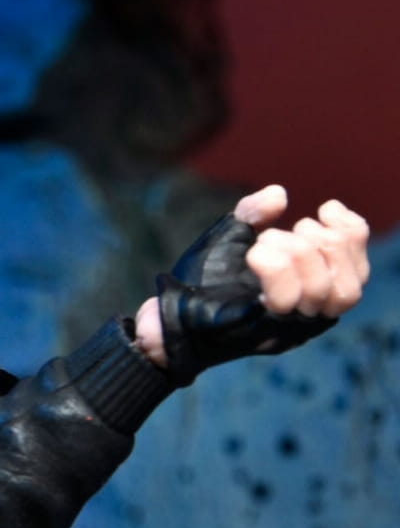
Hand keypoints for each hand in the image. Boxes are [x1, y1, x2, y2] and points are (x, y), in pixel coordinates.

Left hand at [133, 185, 369, 375]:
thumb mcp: (231, 236)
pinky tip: (254, 254)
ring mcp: (285, 329)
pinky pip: (286, 299)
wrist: (169, 310)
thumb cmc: (203, 278)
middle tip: (286, 231)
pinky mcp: (261, 332)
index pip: (359, 273)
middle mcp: (306, 319)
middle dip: (322, 245)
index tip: (325, 208)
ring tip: (264, 242)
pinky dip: (275, 266)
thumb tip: (279, 195)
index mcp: (312, 296)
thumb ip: (254, 212)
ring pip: (321, 290)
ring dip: (296, 254)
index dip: (352, 236)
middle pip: (347, 284)